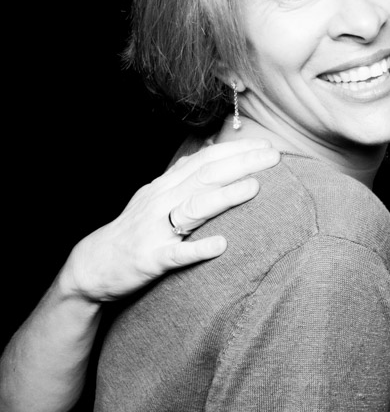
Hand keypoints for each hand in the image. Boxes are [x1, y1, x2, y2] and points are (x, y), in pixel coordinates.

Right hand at [59, 139, 279, 301]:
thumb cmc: (135, 229)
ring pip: (192, 209)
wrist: (92, 266)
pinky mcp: (150, 259)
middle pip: (205, 178)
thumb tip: (209, 147)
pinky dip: (198, 249)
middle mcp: (161, 202)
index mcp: (166, 187)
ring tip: (254, 188)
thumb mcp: (158, 196)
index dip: (236, 151)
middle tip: (274, 157)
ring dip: (224, 197)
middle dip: (241, 165)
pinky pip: (176, 253)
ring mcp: (155, 230)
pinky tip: (221, 245)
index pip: (205, 161)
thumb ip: (184, 174)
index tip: (267, 146)